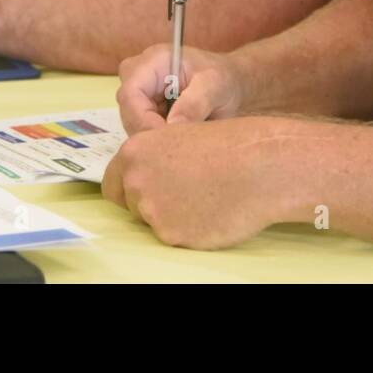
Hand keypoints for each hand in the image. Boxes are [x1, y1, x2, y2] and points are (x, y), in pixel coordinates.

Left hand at [102, 117, 295, 248]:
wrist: (260, 167)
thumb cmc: (231, 145)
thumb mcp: (183, 136)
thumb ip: (157, 157)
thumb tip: (148, 174)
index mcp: (136, 152)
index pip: (112, 183)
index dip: (129, 189)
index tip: (144, 191)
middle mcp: (137, 182)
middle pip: (132, 204)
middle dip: (152, 202)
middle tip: (185, 193)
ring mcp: (153, 212)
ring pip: (154, 223)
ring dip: (173, 216)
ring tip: (205, 199)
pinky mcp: (172, 236)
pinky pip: (176, 237)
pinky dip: (190, 230)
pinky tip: (212, 213)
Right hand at [115, 43, 247, 133]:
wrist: (230, 84)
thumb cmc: (224, 78)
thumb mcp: (216, 86)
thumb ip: (195, 103)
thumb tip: (172, 126)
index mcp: (153, 60)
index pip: (130, 94)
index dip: (143, 121)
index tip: (169, 139)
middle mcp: (139, 75)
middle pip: (129, 112)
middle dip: (152, 132)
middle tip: (182, 143)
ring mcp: (139, 93)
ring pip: (133, 126)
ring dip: (157, 138)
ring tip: (185, 138)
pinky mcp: (143, 109)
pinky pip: (142, 131)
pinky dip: (159, 140)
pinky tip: (180, 137)